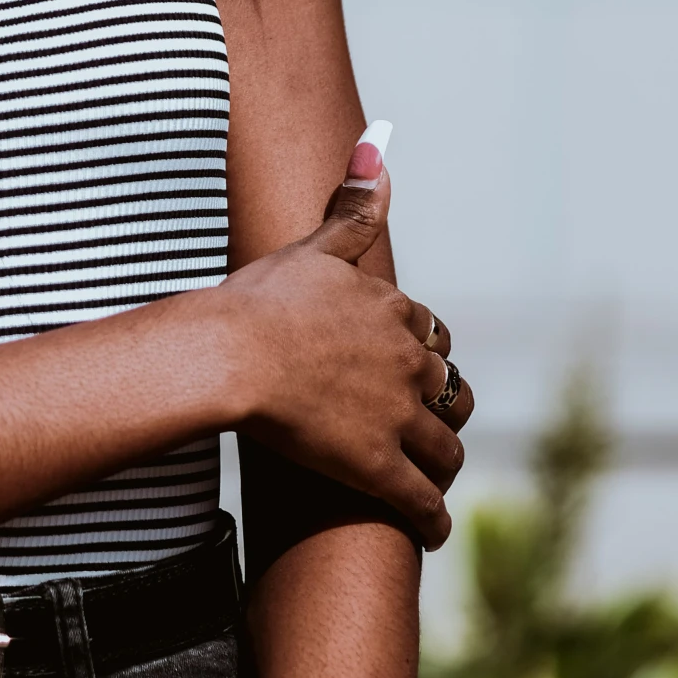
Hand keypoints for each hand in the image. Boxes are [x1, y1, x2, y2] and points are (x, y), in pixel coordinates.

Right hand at [221, 137, 471, 549]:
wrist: (230, 357)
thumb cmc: (259, 300)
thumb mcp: (311, 247)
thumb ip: (351, 208)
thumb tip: (382, 148)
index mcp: (392, 311)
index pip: (429, 332)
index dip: (424, 350)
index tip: (414, 364)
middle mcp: (406, 362)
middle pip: (447, 390)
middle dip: (443, 408)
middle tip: (430, 424)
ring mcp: (396, 417)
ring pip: (445, 449)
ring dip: (444, 464)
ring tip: (434, 478)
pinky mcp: (379, 467)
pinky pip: (422, 502)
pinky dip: (432, 520)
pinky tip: (430, 529)